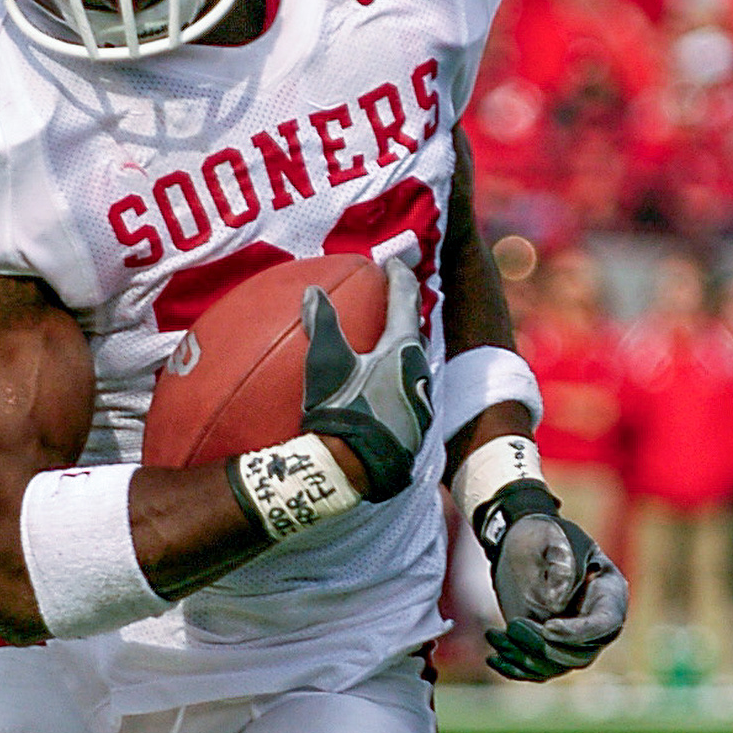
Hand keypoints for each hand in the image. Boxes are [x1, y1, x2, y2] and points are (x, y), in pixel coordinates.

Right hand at [300, 255, 433, 501]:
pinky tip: (382, 392)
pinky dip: (396, 383)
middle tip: (392, 304)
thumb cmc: (343, 411)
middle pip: (415, 333)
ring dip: (402, 353)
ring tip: (387, 348)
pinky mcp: (415, 429)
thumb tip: (312, 291)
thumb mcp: (327, 365)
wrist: (356, 470)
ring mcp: (420, 403)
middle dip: (404, 316)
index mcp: (403, 349)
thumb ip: (322, 325)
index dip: (399, 277)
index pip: (404, 300)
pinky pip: (407, 394)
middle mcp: (419, 371)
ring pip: (414, 366)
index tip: (393, 263)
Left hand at [488, 513, 628, 680]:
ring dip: (524, 657)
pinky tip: (494, 658)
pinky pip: (539, 670)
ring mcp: (574, 638)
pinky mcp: (551, 647)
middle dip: (544, 646)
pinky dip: (516, 668)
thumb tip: (557, 605)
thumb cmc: (542, 535)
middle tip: (514, 626)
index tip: (548, 627)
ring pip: (556, 666)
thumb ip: (560, 566)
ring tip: (495, 635)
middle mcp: (597, 621)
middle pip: (580, 654)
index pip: (605, 623)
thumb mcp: (552, 538)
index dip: (579, 632)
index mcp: (609, 592)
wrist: (522, 543)